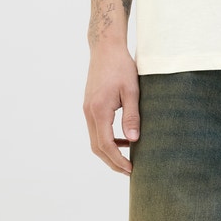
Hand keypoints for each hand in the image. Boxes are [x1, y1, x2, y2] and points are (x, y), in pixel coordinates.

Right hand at [83, 45, 140, 174]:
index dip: (118, 160)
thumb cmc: (121, 66)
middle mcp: (89, 112)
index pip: (106, 144)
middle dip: (112, 162)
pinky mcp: (89, 106)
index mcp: (99, 110)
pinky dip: (107, 140)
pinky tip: (123, 139)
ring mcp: (87, 109)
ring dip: (109, 152)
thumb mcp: (131, 90)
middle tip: (129, 171)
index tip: (131, 169)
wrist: (105, 48)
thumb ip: (132, 116)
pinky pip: (96, 129)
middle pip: (97, 147)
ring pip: (95, 140)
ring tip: (128, 158)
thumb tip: (133, 140)